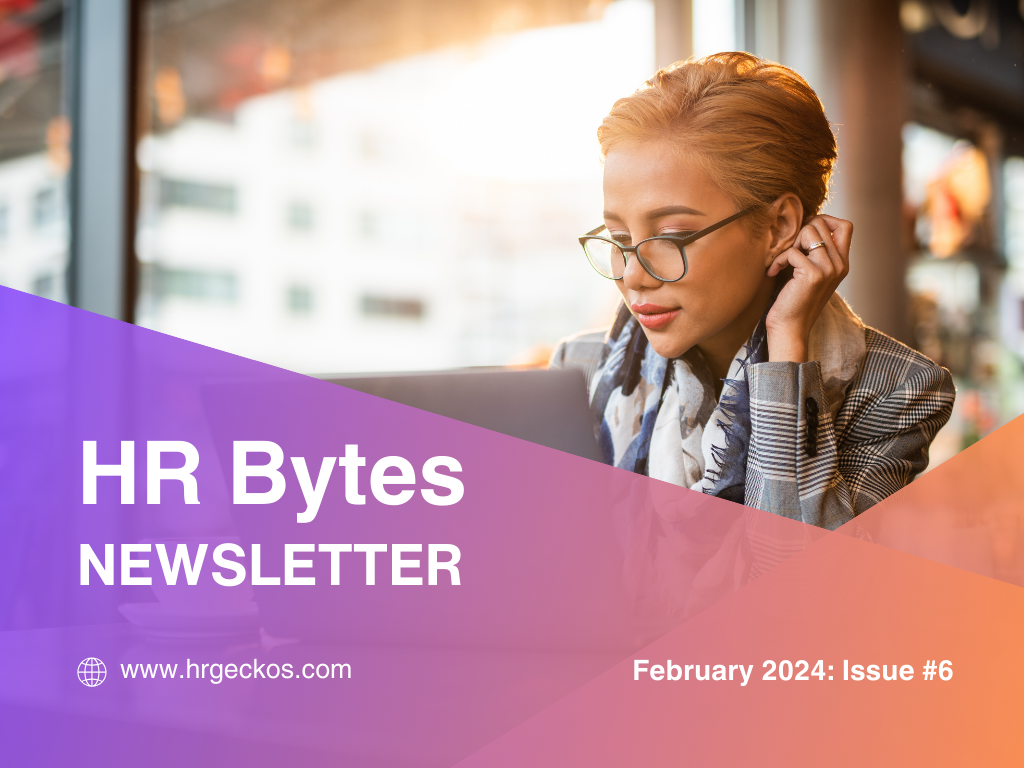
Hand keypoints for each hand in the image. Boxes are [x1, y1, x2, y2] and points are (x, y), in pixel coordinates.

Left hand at [764, 215, 852, 362]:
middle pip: (822, 224)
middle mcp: (839, 265)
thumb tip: (807, 224)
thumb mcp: (811, 274)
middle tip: (788, 251)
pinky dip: (778, 259)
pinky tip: (773, 272)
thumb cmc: (795, 301)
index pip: (845, 226)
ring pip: (808, 232)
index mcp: (842, 263)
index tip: (804, 235)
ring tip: (782, 261)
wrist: (790, 329)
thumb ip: (816, 253)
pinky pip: (792, 251)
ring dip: (789, 243)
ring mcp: (828, 269)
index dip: (824, 221)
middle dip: (799, 232)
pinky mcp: (812, 275)